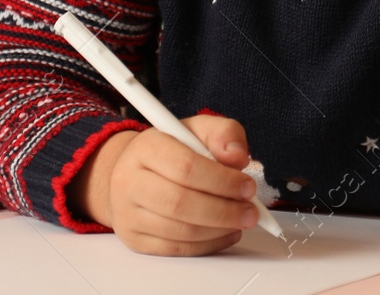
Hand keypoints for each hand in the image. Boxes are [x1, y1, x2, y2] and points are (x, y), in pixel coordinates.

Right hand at [76, 114, 258, 255]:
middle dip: (223, 211)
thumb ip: (224, 134)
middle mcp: (129, 180)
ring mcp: (127, 213)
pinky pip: (175, 249)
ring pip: (179, 230)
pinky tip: (225, 233)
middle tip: (251, 213)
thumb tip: (238, 157)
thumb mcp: (199, 130)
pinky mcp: (134, 239)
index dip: (222, 180)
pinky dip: (207, 245)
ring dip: (218, 230)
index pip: (185, 167)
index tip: (248, 187)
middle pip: (179, 203)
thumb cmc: (172, 151)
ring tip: (240, 221)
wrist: (133, 173)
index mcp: (146, 147)